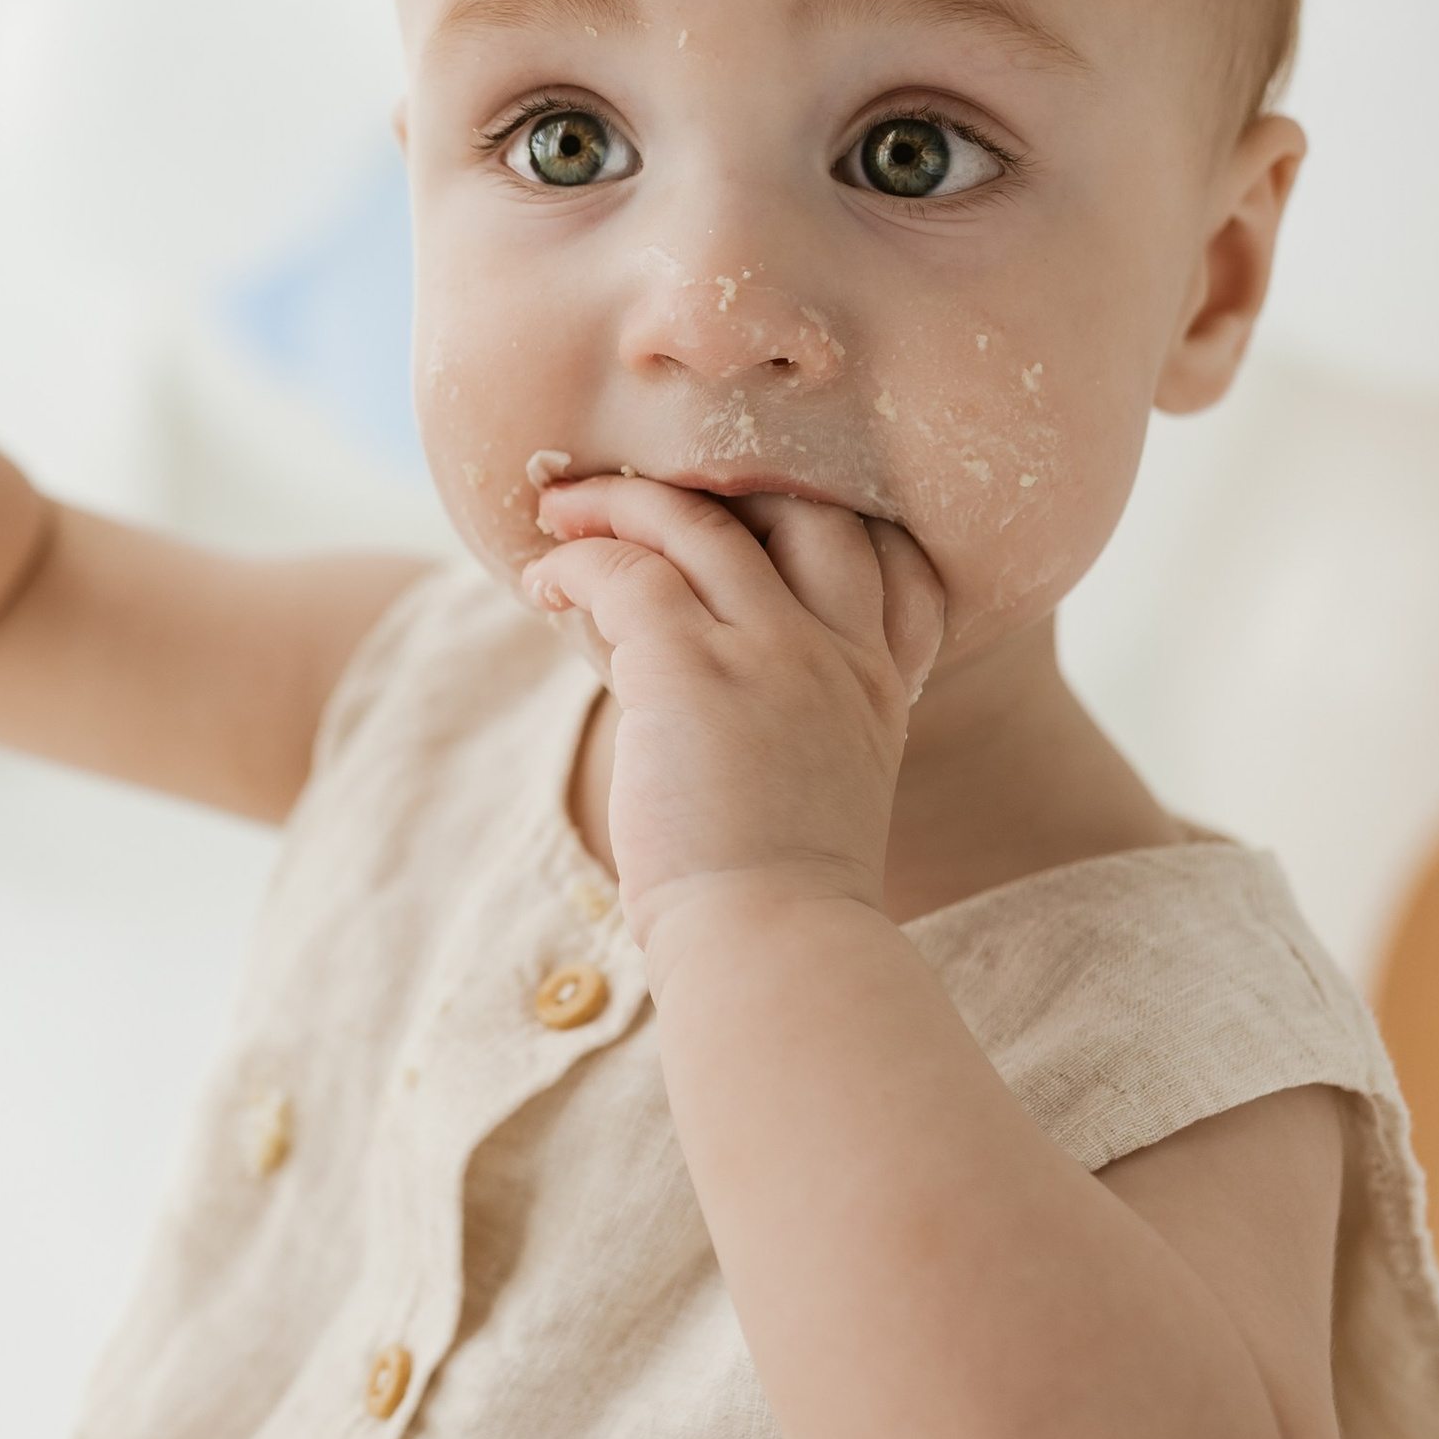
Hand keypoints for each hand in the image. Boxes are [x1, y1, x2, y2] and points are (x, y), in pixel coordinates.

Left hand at [524, 479, 943, 955]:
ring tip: (564, 513)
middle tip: (648, 497)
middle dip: (728, 488)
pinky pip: (626, 572)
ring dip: (620, 504)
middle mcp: (838, 653)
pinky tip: (544, 582)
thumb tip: (718, 710)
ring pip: (699, 522)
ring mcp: (772, 653)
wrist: (773, 950)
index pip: (894, 563)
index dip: (831, 528)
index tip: (761, 532)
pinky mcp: (692, 669)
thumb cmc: (782, 902)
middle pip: (807, 510)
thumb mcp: (828, 795)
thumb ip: (803, 729)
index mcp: (878, 687)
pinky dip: (577, 561)